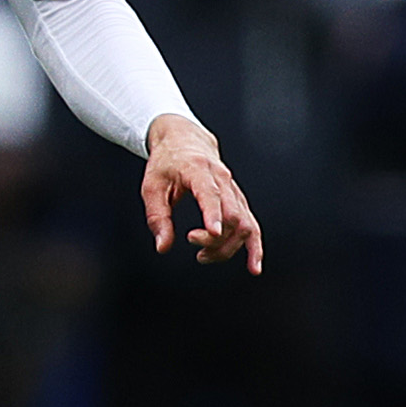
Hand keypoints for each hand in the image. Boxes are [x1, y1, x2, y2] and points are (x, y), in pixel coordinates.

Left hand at [141, 112, 263, 272]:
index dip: (213, 214)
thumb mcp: (151, 186)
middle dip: (215, 238)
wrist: (186, 140)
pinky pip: (252, 224)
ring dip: (228, 246)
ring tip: (203, 256)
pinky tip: (254, 266)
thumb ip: (157, 217)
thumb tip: (163, 247)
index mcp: (198, 170)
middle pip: (232, 214)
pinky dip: (254, 246)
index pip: (210, 193)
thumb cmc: (166, 163)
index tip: (212, 233)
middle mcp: (222, 179)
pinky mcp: (238, 200)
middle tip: (191, 241)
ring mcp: (234, 189)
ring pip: (244, 223)